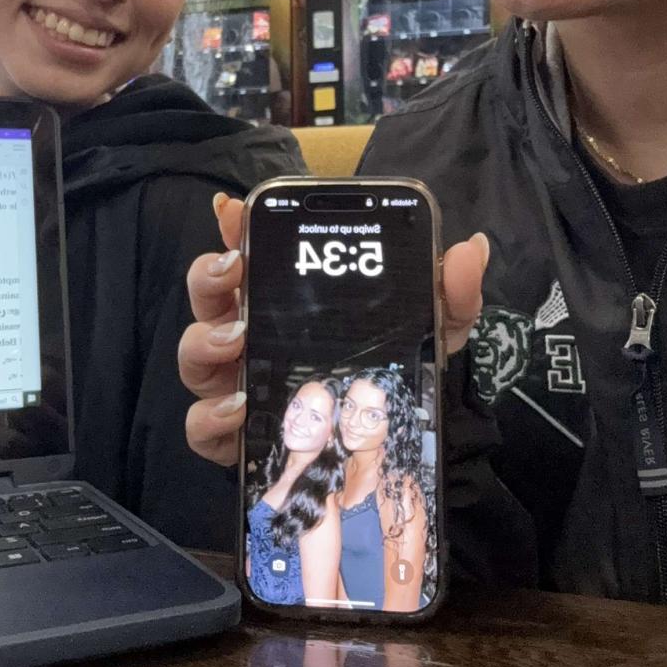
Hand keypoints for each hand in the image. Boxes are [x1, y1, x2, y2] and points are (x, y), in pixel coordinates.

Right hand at [179, 193, 488, 466]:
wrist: (387, 456)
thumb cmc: (389, 375)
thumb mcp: (428, 330)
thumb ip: (450, 292)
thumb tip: (471, 248)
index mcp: (287, 297)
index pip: (247, 248)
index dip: (233, 225)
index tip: (233, 209)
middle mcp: (250, 332)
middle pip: (208, 293)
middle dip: (210, 274)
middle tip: (236, 269)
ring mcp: (235, 383)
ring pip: (194, 353)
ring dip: (207, 339)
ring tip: (239, 339)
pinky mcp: (232, 439)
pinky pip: (201, 425)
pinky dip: (213, 416)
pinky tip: (241, 407)